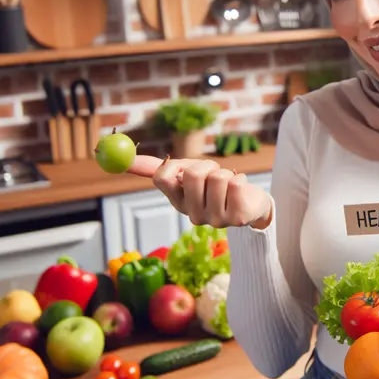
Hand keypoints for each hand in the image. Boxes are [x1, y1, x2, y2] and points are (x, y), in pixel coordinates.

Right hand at [128, 154, 272, 228]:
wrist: (250, 203)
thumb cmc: (215, 185)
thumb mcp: (187, 173)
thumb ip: (159, 168)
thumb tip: (128, 159)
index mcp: (177, 202)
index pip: (162, 178)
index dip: (176, 166)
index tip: (187, 168)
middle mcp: (193, 215)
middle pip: (192, 175)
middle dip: (207, 166)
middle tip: (214, 174)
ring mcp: (214, 220)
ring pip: (216, 177)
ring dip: (226, 173)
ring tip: (228, 183)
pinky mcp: (237, 218)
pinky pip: (235, 183)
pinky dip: (240, 178)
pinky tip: (240, 189)